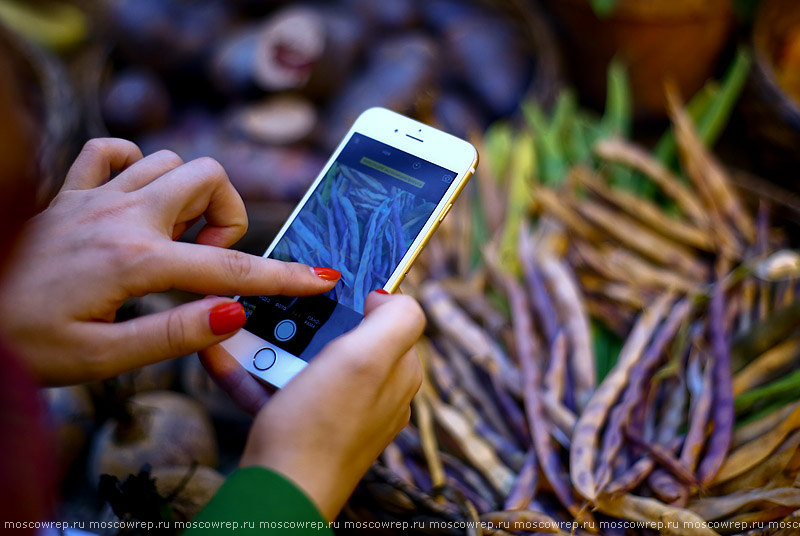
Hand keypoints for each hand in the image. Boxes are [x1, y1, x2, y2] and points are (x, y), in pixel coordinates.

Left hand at [0, 138, 338, 385]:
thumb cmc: (24, 344)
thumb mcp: (102, 358)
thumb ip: (173, 334)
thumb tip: (233, 313)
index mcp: (134, 262)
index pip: (229, 269)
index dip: (284, 276)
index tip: (321, 278)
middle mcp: (120, 216)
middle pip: (208, 177)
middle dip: (228, 217)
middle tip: (206, 261)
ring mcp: (93, 197)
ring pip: (169, 160)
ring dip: (189, 197)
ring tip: (173, 241)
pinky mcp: (69, 192)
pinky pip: (113, 151)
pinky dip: (136, 167)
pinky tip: (135, 202)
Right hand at [200, 291, 424, 519]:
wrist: (278, 494)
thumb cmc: (321, 428)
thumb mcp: (368, 357)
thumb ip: (398, 318)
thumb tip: (388, 296)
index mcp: (399, 373)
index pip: (392, 317)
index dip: (361, 298)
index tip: (327, 289)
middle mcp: (377, 394)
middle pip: (346, 337)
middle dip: (312, 321)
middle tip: (282, 307)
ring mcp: (341, 413)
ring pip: (307, 362)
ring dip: (273, 344)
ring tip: (243, 327)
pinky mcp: (307, 428)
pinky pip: (279, 389)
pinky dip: (252, 372)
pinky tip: (222, 356)